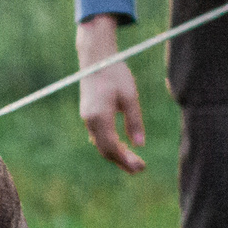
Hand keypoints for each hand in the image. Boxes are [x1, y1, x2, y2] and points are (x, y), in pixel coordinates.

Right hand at [76, 14, 146, 173]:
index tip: (141, 166)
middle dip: (122, 162)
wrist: (95, 58)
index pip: (112, 146)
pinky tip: (121, 147)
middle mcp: (90, 120)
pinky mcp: (88, 115)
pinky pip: (98, 137)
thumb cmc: (115, 73)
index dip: (126, 159)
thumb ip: (134, 121)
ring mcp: (87, 118)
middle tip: (140, 169)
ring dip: (116, 155)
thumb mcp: (130, 96)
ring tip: (133, 162)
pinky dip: (109, 145)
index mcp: (100, 116)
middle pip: (105, 150)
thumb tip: (140, 145)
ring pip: (100, 145)